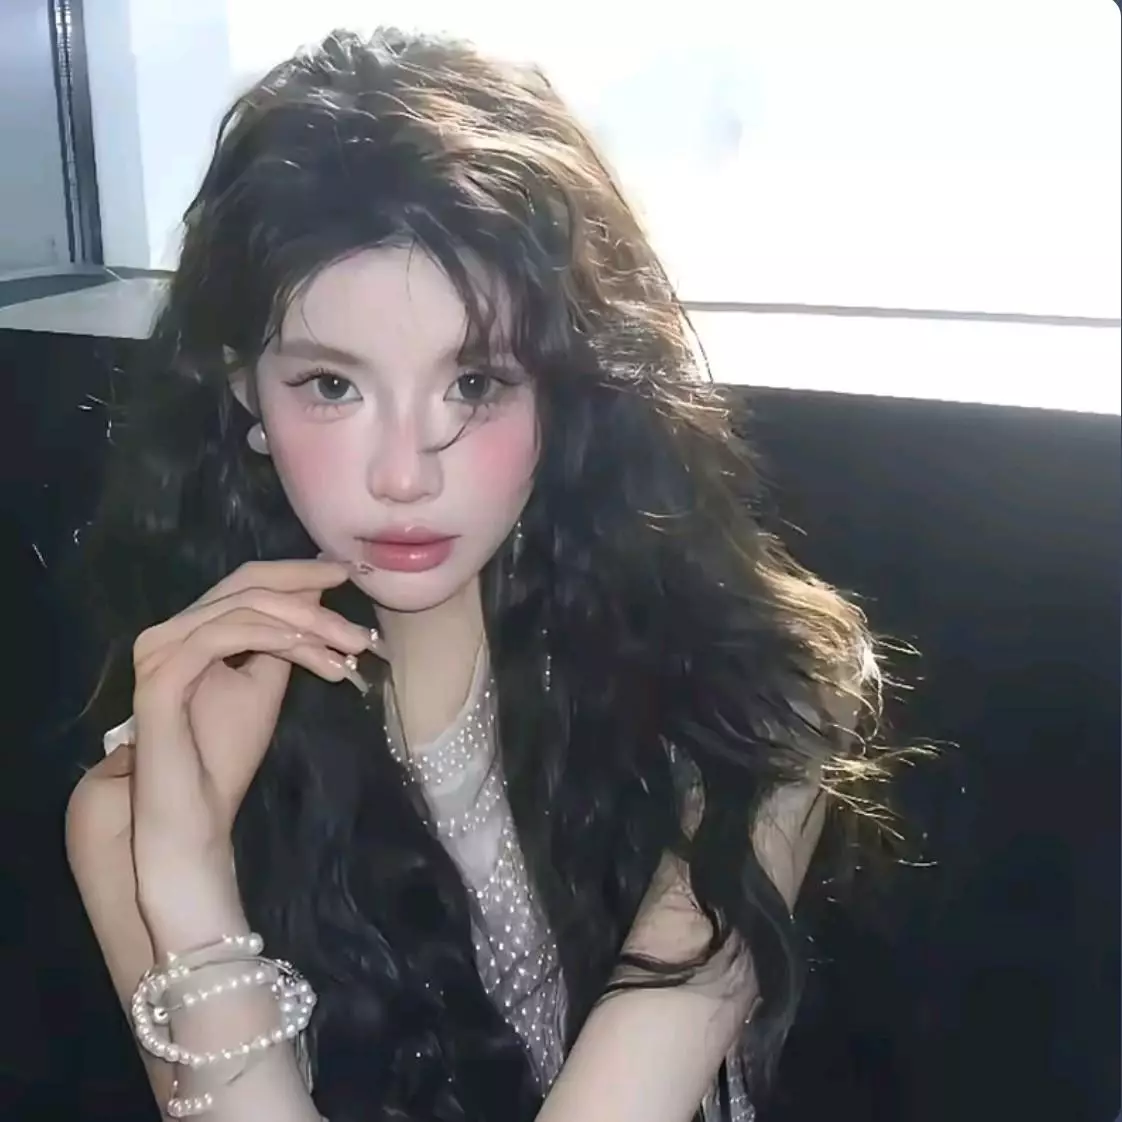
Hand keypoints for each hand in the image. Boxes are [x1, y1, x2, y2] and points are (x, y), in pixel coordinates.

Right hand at [128, 559, 374, 903]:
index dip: (298, 573)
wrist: (196, 811)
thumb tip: (314, 595)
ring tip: (344, 646)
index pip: (248, 581)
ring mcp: (160, 649)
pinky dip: (269, 636)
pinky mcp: (161, 674)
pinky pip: (221, 636)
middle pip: (247, 585)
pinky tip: (305, 646)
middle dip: (310, 598)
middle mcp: (169, 630)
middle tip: (357, 625)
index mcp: (192, 628)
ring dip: (303, 623)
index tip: (348, 575)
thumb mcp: (264, 682)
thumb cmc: (226, 752)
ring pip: (243, 607)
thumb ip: (283, 638)